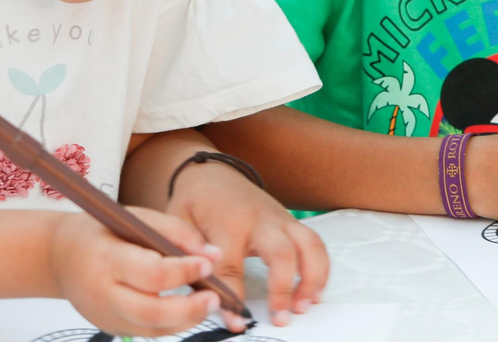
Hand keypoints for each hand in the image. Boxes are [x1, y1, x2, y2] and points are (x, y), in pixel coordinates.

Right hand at [49, 208, 220, 336]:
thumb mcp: (135, 217)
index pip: (151, 273)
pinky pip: (145, 332)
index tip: (206, 264)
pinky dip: (171, 325)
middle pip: (150, 311)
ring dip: (185, 321)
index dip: (183, 271)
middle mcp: (102, 293)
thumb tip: (211, 254)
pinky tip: (188, 310)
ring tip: (208, 305)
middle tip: (215, 299)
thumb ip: (175, 232)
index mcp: (106, 259)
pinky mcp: (110, 327)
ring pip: (150, 329)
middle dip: (188, 309)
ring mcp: (104, 316)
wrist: (59, 257)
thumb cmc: (101, 232)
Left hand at [168, 160, 328, 329]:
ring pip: (309, 245)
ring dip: (312, 278)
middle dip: (283, 289)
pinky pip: (315, 244)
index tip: (237, 324)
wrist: (215, 174)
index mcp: (229, 222)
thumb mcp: (177, 223)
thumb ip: (187, 253)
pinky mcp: (291, 223)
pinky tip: (314, 292)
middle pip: (282, 253)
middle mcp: (261, 220)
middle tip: (281, 319)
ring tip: (304, 307)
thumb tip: (201, 284)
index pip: (232, 267)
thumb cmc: (196, 203)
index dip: (235, 299)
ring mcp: (280, 219)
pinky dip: (320, 268)